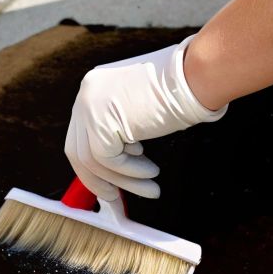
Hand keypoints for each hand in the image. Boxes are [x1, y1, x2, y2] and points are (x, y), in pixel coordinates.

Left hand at [65, 35, 226, 200]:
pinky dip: (129, 173)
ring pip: (93, 160)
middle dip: (98, 179)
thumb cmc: (181, 89)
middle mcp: (86, 93)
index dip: (94, 163)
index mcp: (94, 86)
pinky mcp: (100, 122)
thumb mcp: (140, 106)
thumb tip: (118, 159)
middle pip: (78, 149)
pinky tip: (150, 174)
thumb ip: (121, 127)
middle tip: (116, 197)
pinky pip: (109, 161)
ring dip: (122, 180)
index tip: (110, 181)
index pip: (82, 133)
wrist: (194, 75)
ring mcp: (89, 107)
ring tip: (149, 187)